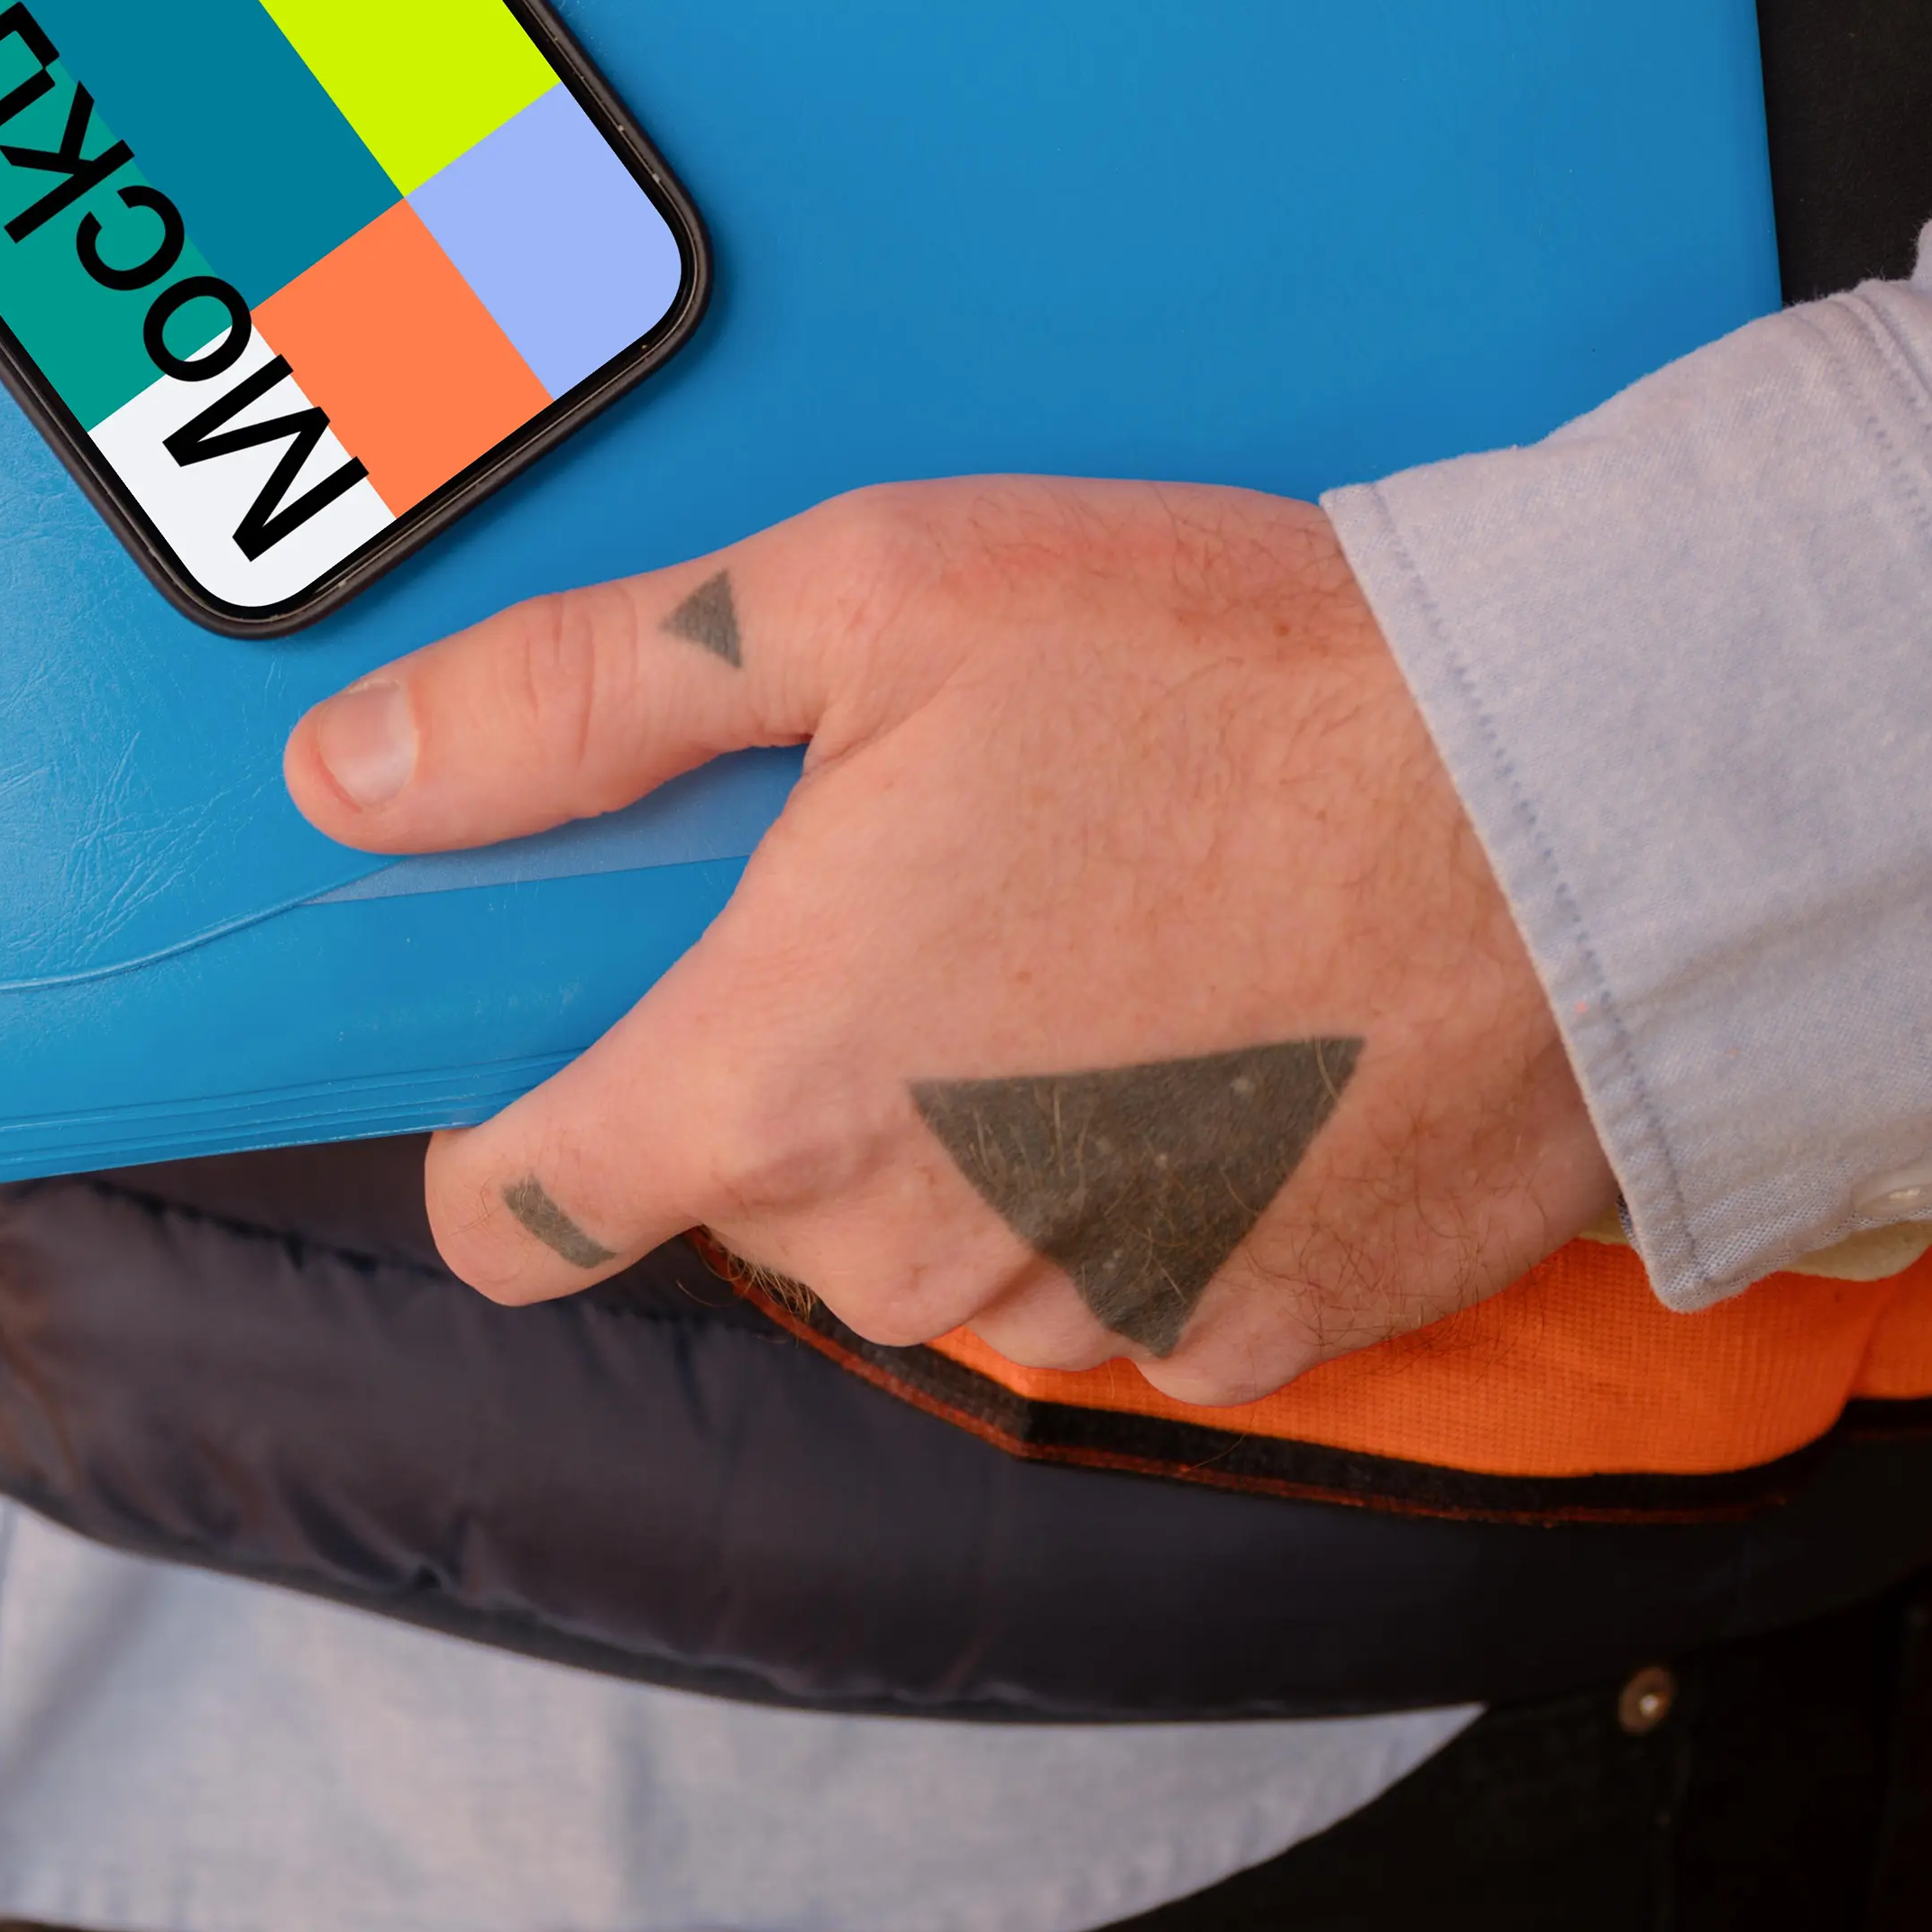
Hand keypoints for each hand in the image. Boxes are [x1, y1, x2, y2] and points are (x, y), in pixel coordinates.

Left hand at [285, 481, 1612, 1401]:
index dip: (511, 1111)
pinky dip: (1128, 1167)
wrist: (1578, 802)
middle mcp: (910, 1249)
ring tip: (1087, 915)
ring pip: (927, 1239)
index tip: (584, 997)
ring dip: (954, 1116)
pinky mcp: (1254, 1335)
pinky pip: (1111, 1273)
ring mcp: (1090, 1311)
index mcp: (772, 1087)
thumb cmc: (1221, 676)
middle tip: (908, 868)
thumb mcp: (862, 596)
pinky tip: (1216, 1009)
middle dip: (775, 1053)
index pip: (513, 1212)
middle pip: (739, 1194)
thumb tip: (353, 773)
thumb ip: (573, 702)